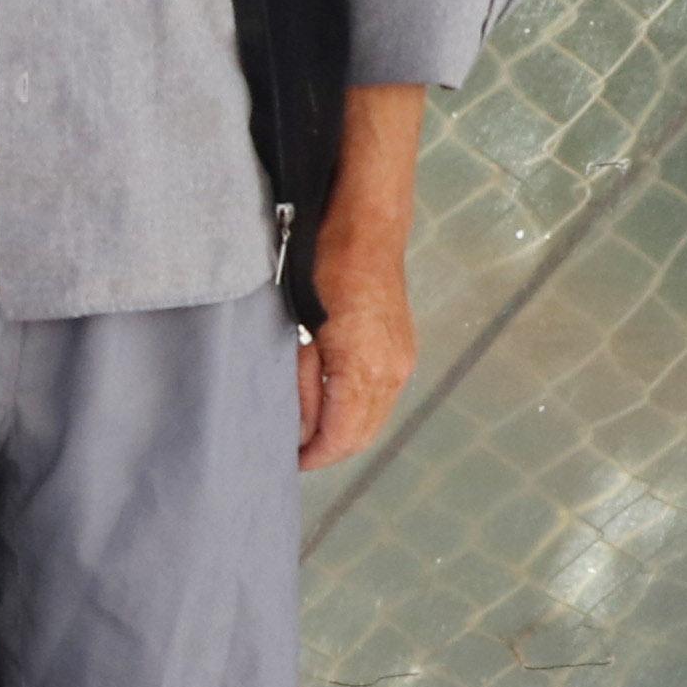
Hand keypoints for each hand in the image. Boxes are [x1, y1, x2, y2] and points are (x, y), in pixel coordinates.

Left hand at [298, 85, 428, 471]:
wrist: (367, 225)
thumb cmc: (324, 265)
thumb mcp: (298, 326)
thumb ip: (298, 379)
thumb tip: (298, 425)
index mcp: (364, 369)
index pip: (341, 438)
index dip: (312, 457)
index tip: (284, 461)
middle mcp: (392, 371)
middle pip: (361, 436)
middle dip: (326, 450)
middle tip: (289, 451)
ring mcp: (402, 360)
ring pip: (372, 419)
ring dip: (341, 430)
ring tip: (303, 430)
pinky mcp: (401, 349)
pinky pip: (380, 396)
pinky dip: (354, 409)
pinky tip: (324, 401)